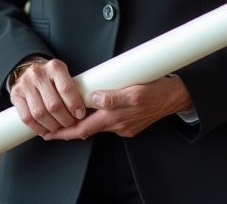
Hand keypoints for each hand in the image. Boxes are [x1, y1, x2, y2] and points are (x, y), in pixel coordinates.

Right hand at [10, 58, 87, 136]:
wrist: (29, 70)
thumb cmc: (52, 77)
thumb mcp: (64, 76)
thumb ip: (73, 89)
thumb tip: (87, 109)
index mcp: (54, 67)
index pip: (66, 88)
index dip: (74, 105)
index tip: (80, 114)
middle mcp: (38, 74)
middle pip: (53, 105)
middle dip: (65, 119)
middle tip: (71, 124)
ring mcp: (25, 84)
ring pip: (40, 113)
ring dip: (52, 126)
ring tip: (59, 128)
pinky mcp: (15, 94)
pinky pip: (27, 118)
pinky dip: (38, 128)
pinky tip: (46, 130)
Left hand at [45, 75, 193, 140]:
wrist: (176, 97)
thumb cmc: (157, 92)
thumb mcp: (135, 92)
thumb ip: (114, 97)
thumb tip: (95, 98)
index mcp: (115, 117)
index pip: (83, 129)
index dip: (65, 132)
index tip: (50, 134)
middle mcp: (118, 124)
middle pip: (87, 128)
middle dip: (69, 128)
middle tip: (52, 127)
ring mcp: (124, 124)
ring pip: (98, 123)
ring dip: (84, 120)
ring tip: (70, 113)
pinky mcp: (130, 121)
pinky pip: (110, 120)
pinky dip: (99, 116)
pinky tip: (95, 107)